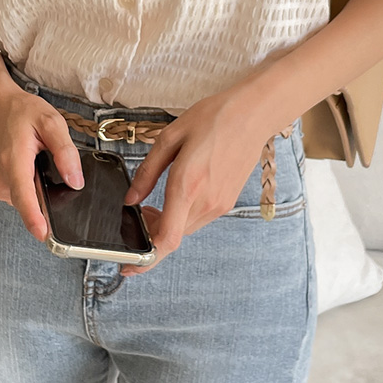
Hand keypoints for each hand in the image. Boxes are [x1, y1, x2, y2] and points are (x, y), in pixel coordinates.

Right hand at [0, 77, 83, 241]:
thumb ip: (65, 152)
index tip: (44, 235)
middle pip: (31, 204)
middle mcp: (4, 178)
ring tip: (42, 164)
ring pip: (28, 202)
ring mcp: (1, 186)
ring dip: (41, 192)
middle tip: (53, 171)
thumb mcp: (51, 123)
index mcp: (14, 162)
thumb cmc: (21, 112)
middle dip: (48, 199)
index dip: (35, 219)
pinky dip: (33, 189)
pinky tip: (35, 171)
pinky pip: (23, 197)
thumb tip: (76, 181)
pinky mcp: (3, 188)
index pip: (25, 198)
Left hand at [123, 81, 277, 266]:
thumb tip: (131, 199)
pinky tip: (178, 196)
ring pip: (184, 230)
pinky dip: (182, 216)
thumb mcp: (170, 137)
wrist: (253, 115)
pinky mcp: (225, 203)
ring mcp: (218, 205)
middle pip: (172, 238)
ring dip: (167, 225)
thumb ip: (147, 172)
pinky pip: (197, 219)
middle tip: (139, 215)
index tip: (128, 266)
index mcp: (188, 185)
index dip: (145, 260)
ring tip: (157, 202)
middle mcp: (205, 202)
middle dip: (151, 234)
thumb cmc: (214, 119)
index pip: (167, 240)